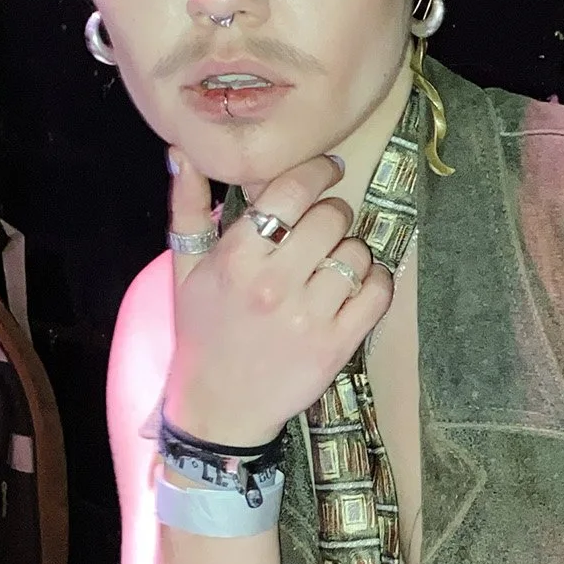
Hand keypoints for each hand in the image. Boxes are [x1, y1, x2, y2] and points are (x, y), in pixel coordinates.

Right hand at [162, 148, 392, 447]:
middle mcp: (273, 283)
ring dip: (350, 253)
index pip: (292, 191)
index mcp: (236, 257)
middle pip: (332, 217)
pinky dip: (375, 282)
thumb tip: (184, 154)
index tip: (327, 170)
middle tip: (321, 230)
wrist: (218, 408)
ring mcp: (308, 316)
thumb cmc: (203, 332)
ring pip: (357, 252)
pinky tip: (356, 287)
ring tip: (329, 267)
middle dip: (332, 216)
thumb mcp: (185, 269)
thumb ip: (188, 208)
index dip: (317, 172)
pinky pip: (378, 292)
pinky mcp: (336, 345)